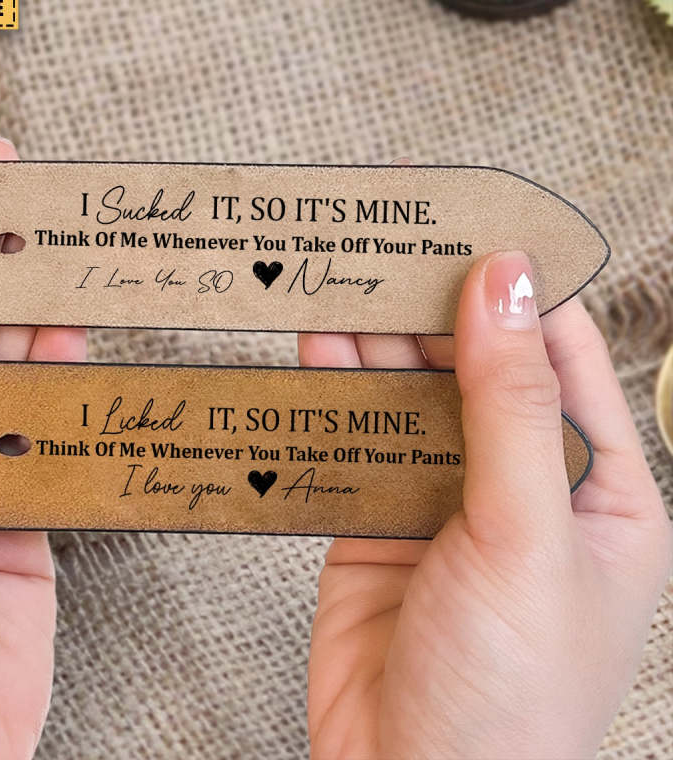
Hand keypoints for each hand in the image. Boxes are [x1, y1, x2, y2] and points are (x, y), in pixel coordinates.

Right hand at [303, 250, 671, 758]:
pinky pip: (355, 435)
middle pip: (475, 363)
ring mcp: (442, 498)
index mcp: (596, 486)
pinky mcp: (377, 517)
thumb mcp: (528, 535)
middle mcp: (518, 483)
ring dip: (377, 339)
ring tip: (345, 275)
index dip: (523, 282)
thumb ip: (512, 405)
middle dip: (434, 301)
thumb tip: (506, 282)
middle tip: (391, 236)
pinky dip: (333, 389)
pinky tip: (315, 344)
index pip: (561, 352)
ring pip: (407, 394)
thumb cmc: (509, 693)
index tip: (476, 218)